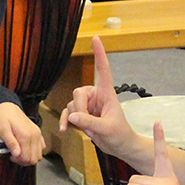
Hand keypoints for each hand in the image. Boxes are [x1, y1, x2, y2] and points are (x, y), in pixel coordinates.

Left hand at [0, 102, 44, 164]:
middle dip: (23, 161)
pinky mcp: (37, 132)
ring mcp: (37, 134)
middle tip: (13, 156)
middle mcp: (34, 135)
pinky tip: (25, 148)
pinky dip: (34, 151)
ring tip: (18, 153)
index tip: (10, 156)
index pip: (27, 158)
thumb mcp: (2, 129)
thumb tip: (17, 154)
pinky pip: (41, 147)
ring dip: (29, 157)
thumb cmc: (2, 116)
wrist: (6, 105)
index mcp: (26, 135)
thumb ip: (10, 142)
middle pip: (34, 159)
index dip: (18, 161)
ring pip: (39, 155)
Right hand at [61, 36, 143, 163]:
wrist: (120, 147)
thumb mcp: (106, 129)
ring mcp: (88, 105)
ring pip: (72, 105)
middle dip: (79, 110)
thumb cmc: (119, 135)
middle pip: (78, 93)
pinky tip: (64, 130)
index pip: (103, 69)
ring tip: (90, 132)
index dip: (99, 53)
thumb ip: (90, 122)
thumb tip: (73, 116)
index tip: (96, 38)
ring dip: (77, 120)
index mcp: (107, 93)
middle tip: (88, 126)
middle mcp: (96, 95)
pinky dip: (65, 122)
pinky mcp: (81, 115)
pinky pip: (68, 114)